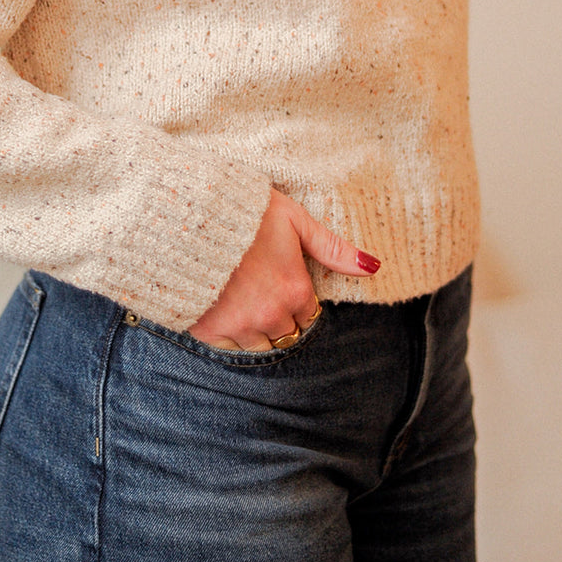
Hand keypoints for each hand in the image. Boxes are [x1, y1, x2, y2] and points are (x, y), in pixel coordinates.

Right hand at [188, 189, 379, 350]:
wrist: (188, 215)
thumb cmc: (244, 212)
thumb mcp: (294, 220)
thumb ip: (332, 247)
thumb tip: (373, 266)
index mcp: (295, 290)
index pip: (307, 315)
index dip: (294, 299)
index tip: (278, 282)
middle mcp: (272, 315)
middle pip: (285, 334)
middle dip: (277, 318)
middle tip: (258, 291)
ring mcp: (240, 326)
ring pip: (259, 346)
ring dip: (253, 329)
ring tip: (239, 300)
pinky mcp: (210, 330)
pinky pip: (228, 348)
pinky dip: (227, 334)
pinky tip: (220, 309)